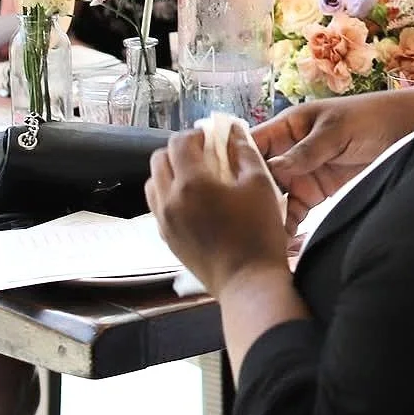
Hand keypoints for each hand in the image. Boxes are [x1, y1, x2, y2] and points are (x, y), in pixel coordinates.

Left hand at [146, 127, 287, 297]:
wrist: (248, 282)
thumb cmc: (259, 233)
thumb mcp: (260, 184)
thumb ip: (244, 152)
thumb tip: (234, 132)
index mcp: (191, 184)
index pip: (178, 143)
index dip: (195, 134)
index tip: (211, 138)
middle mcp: (169, 200)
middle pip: (159, 159)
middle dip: (180, 151)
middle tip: (204, 154)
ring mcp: (164, 221)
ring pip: (153, 182)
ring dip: (170, 172)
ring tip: (196, 178)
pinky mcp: (166, 238)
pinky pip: (157, 206)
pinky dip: (169, 195)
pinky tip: (194, 202)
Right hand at [252, 89, 413, 233]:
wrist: (405, 132)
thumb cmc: (369, 118)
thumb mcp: (336, 130)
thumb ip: (307, 150)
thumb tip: (274, 168)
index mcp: (289, 127)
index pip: (253, 143)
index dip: (236, 160)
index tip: (220, 184)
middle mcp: (289, 152)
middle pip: (258, 175)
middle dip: (248, 196)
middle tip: (238, 222)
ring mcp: (302, 174)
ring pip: (274, 197)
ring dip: (266, 214)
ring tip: (256, 236)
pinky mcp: (316, 194)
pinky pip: (294, 211)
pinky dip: (287, 225)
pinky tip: (280, 241)